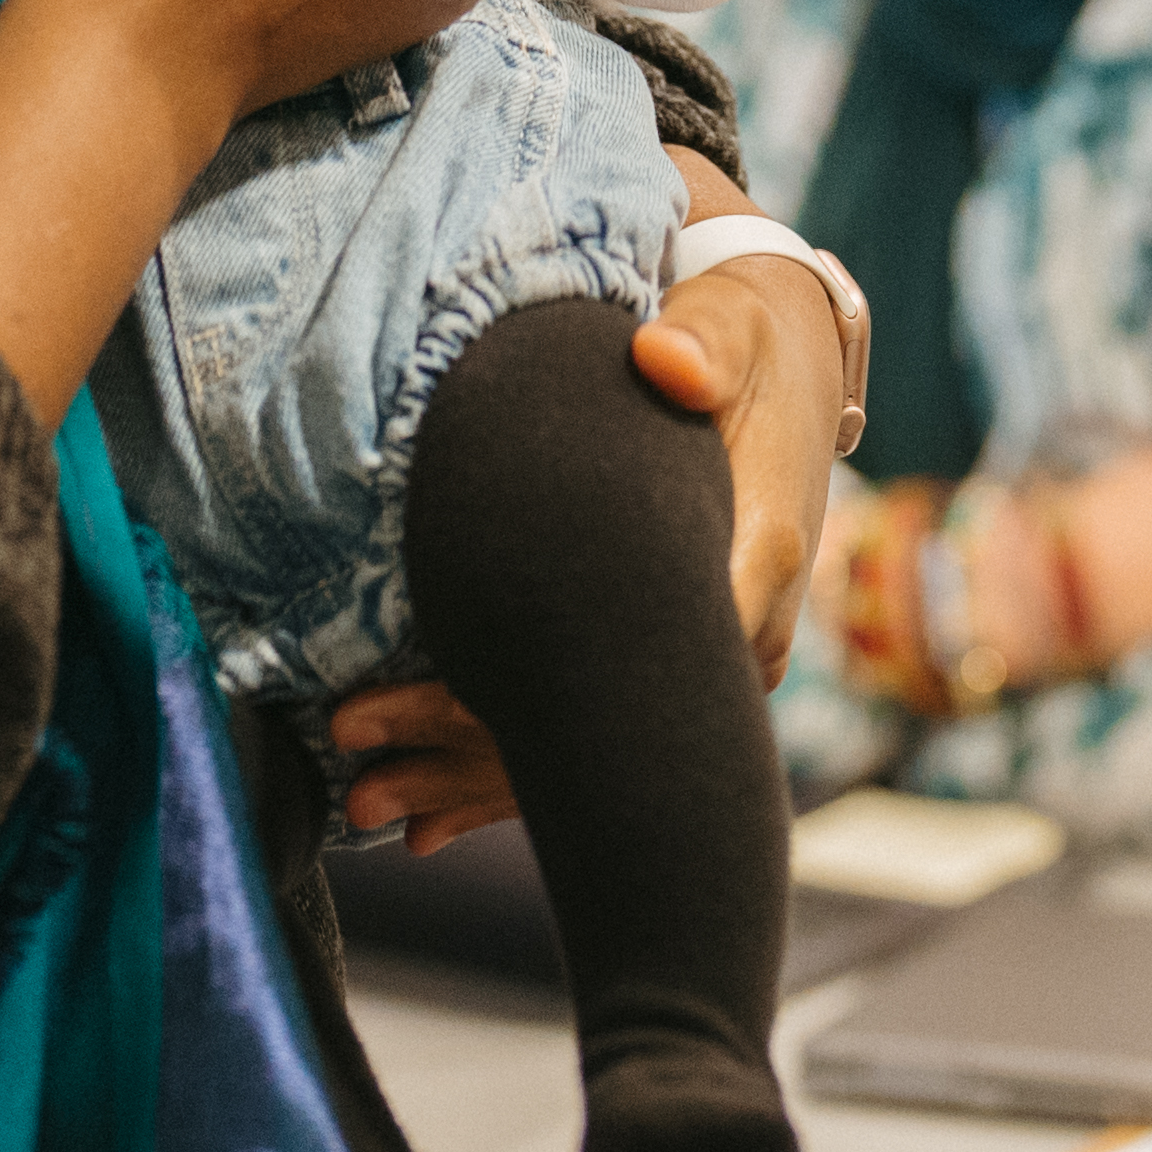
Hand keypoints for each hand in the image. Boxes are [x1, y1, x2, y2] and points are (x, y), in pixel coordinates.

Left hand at [321, 150, 841, 849]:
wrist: (798, 369)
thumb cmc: (752, 345)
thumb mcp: (737, 328)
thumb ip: (706, 346)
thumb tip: (668, 361)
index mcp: (748, 561)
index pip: (610, 663)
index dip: (489, 693)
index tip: (383, 700)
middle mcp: (732, 635)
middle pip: (587, 732)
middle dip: (462, 759)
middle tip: (353, 780)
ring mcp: (709, 664)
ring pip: (581, 754)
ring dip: (469, 787)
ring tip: (366, 807)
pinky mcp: (681, 667)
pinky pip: (589, 744)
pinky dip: (505, 782)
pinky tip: (427, 824)